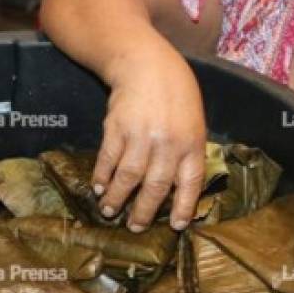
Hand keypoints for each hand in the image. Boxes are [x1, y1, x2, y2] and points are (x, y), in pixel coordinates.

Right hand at [95, 50, 206, 231]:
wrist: (147, 65)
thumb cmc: (176, 95)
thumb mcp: (193, 122)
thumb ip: (187, 152)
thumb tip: (177, 188)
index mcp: (192, 143)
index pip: (190, 183)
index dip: (184, 207)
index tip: (177, 226)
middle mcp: (167, 143)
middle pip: (155, 187)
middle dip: (144, 212)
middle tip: (135, 227)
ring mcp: (141, 136)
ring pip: (128, 178)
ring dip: (117, 199)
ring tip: (110, 212)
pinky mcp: (117, 128)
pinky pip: (109, 159)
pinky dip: (102, 177)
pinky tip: (99, 187)